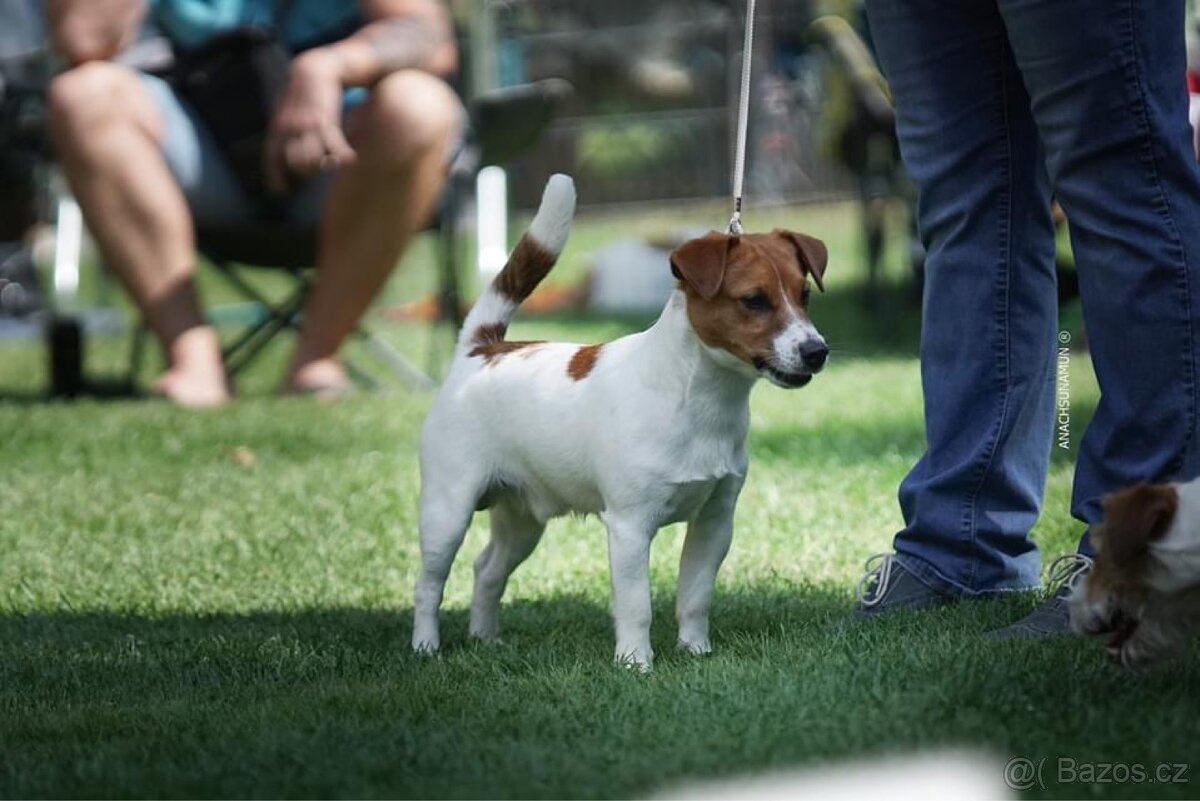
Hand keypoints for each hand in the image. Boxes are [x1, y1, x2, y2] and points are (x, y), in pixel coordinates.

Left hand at [264, 49, 356, 194]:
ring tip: (335, 163)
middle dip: (306, 172)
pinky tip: (351, 158)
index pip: (272, 157)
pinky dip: (342, 155)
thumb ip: (287, 131)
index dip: (274, 177)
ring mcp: (307, 124)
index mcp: (278, 126)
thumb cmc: (305, 93)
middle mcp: (289, 128)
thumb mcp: (290, 111)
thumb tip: (292, 156)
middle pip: (295, 163)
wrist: (317, 68)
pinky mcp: (325, 119)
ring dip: (325, 165)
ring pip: (313, 159)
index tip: (278, 192)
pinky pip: (333, 146)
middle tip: (317, 170)